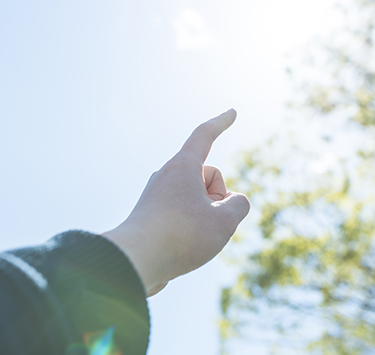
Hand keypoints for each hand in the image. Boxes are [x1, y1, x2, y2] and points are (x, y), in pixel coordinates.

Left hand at [102, 109, 249, 296]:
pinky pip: (184, 215)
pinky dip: (192, 228)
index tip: (232, 112)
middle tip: (209, 222)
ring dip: (206, 216)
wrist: (135, 263)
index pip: (204, 135)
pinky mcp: (153, 215)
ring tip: (193, 239)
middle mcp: (167, 176)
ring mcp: (158, 195)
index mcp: (183, 167)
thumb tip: (233, 203)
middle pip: (209, 178)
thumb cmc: (181, 237)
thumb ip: (239, 205)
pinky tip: (182, 247)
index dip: (221, 123)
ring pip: (198, 199)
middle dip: (218, 198)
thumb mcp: (224, 222)